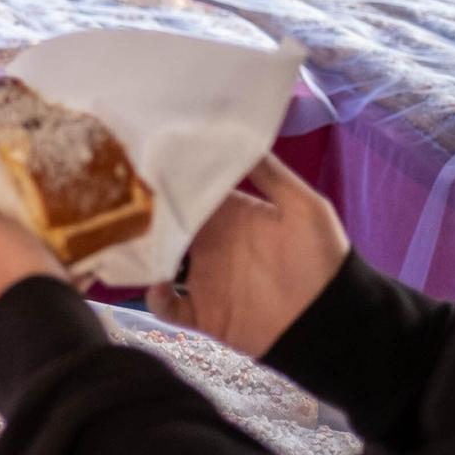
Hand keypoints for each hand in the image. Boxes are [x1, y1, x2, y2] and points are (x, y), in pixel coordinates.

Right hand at [145, 155, 349, 358]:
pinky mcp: (203, 313)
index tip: (144, 167)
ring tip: (130, 244)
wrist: (331, 319)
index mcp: (231, 214)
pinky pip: (168, 307)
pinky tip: (159, 288)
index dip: (169, 181)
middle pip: (166, 226)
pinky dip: (156, 298)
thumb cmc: (322, 257)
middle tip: (124, 205)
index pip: (190, 193)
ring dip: (143, 255)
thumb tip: (238, 135)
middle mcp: (211, 243)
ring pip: (159, 263)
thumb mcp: (304, 206)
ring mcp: (204, 279)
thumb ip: (271, 173)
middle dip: (145, 217)